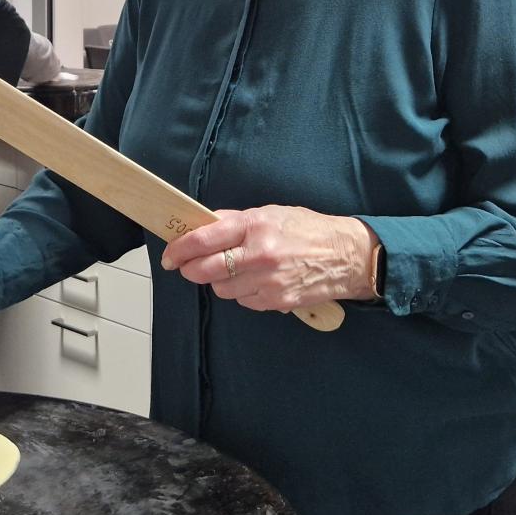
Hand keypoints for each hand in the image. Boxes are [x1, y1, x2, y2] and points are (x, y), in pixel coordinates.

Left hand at [161, 206, 376, 311]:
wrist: (346, 256)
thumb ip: (234, 220)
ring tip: (234, 269)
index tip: (169, 255)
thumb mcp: (269, 213)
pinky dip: (241, 292)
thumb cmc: (307, 230)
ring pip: (222, 289)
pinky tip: (254, 281)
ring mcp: (268, 282)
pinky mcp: (277, 302)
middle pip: (205, 270)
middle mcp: (259, 255)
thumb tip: (202, 226)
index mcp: (255, 226)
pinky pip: (243, 301)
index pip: (204, 239)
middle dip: (190, 270)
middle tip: (186, 266)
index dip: (179, 249)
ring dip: (219, 281)